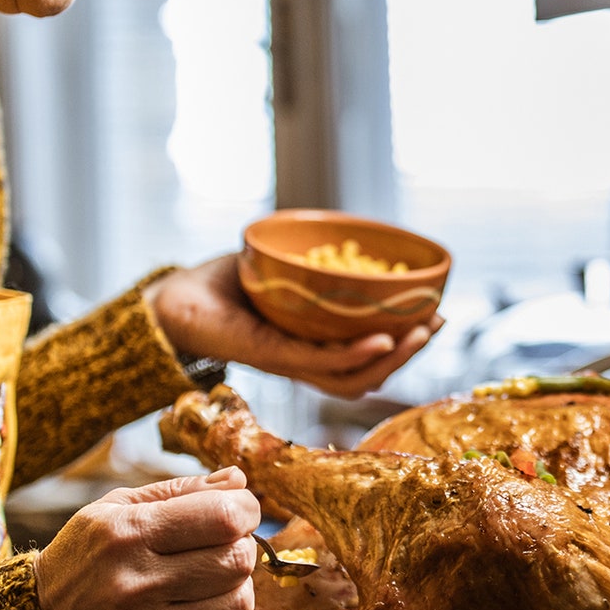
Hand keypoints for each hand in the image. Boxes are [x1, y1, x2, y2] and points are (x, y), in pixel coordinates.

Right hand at [34, 467, 259, 609]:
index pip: (221, 517)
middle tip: (226, 541)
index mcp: (128, 532)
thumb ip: (180, 490)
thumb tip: (239, 479)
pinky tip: (205, 600)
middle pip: (235, 559)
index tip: (239, 508)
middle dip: (243, 543)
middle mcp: (138, 581)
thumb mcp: (116, 508)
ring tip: (216, 572)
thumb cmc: (82, 556)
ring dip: (239, 581)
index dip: (245, 508)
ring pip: (238, 601)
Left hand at [146, 255, 440, 399]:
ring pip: (353, 377)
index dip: (405, 342)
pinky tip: (381, 340)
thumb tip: (346, 233)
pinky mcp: (270, 356)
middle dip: (411, 352)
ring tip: (422, 332)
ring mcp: (288, 361)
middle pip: (370, 372)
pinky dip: (355, 354)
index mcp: (310, 344)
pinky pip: (320, 364)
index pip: (367, 355)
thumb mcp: (277, 267)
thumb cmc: (221, 286)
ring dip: (393, 359)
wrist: (170, 303)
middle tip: (438, 323)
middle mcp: (303, 360)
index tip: (435, 316)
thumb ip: (308, 258)